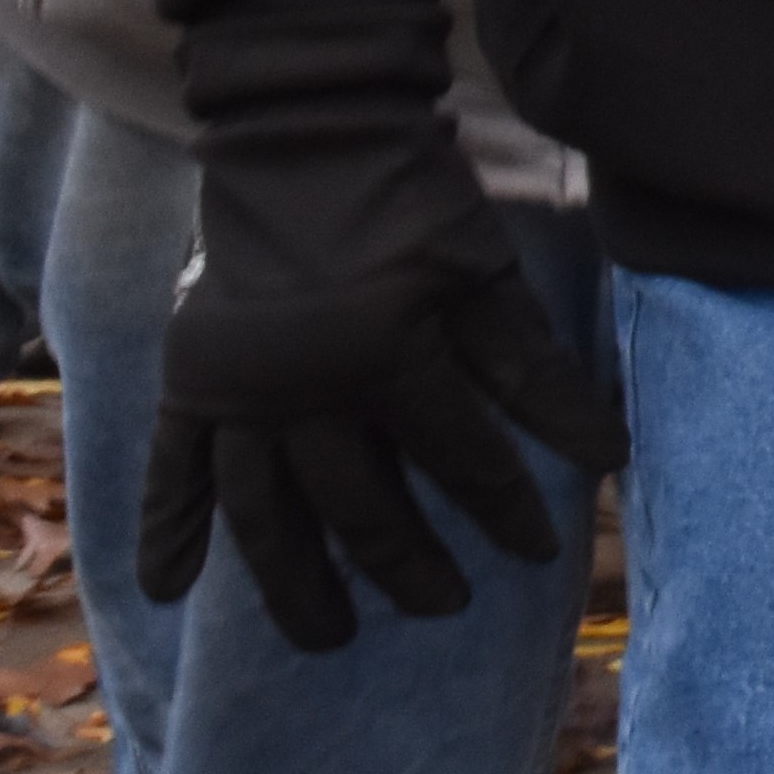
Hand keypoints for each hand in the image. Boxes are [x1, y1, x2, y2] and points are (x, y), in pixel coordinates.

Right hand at [145, 194, 621, 656]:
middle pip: (360, 505)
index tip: (541, 551)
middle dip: (409, 563)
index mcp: (385, 355)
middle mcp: (299, 387)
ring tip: (329, 637)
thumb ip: (537, 372)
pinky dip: (166, 528)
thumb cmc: (412, 201)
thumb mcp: (488, 277)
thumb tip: (607, 455)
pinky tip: (171, 589)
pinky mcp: (188, 378)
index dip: (506, 509)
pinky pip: (171, 468)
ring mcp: (235, 388)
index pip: (460, 460)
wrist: (307, 136)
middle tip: (446, 606)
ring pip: (263, 513)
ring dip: (294, 581)